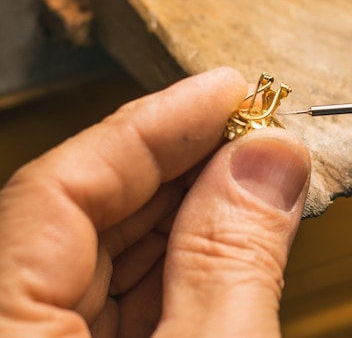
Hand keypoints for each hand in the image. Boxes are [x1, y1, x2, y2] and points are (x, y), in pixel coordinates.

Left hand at [0, 67, 310, 336]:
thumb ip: (234, 258)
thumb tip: (270, 159)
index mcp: (4, 329)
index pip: (59, 189)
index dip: (152, 127)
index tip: (224, 93)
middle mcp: (8, 332)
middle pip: (82, 215)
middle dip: (179, 165)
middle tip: (249, 131)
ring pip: (103, 258)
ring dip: (187, 213)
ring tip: (250, 176)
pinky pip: (116, 304)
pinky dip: (177, 268)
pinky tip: (226, 237)